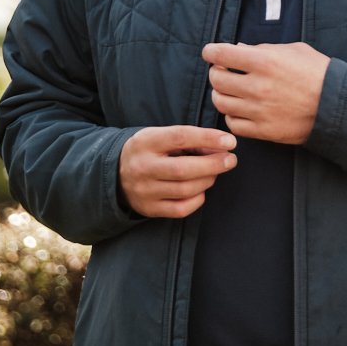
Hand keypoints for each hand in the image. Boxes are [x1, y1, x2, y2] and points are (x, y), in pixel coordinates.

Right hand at [117, 125, 237, 218]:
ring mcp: (145, 191)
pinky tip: (201, 190)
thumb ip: (187, 140)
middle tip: (231, 160)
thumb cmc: (148, 151)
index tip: (230, 141)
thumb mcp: (160, 136)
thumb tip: (219, 147)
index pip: (180, 137)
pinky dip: (197, 199)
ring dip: (207, 180)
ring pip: (185, 189)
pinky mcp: (149, 209)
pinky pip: (181, 209)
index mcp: (146, 142)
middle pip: (184, 169)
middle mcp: (143, 167)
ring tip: (214, 172)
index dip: (208, 138)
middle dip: (213, 164)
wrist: (115, 174)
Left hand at [202, 41, 329, 143]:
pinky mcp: (263, 130)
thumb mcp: (293, 49)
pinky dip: (231, 116)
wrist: (337, 106)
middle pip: (217, 79)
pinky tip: (239, 109)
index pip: (222, 54)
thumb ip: (263, 48)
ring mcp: (259, 110)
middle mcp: (258, 86)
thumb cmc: (318, 73)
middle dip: (216, 72)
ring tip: (229, 90)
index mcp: (265, 61)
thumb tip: (239, 48)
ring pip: (221, 102)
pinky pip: (233, 124)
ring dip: (221, 94)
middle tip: (222, 71)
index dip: (211, 51)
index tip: (210, 52)